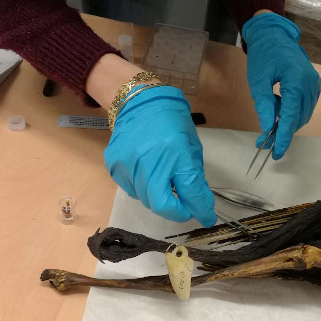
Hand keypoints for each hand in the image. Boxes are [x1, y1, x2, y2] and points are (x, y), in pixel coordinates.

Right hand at [104, 86, 215, 226]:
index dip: (201, 209)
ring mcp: (128, 165)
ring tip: (166, 183)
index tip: (207, 217)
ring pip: (145, 199)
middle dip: (177, 211)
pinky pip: (131, 189)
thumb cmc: (172, 123)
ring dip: (160, 199)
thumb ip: (194, 177)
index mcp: (176, 154)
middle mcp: (150, 161)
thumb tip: (199, 204)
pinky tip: (149, 174)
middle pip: (162, 205)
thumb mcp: (191, 147)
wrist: (140, 103)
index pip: (190, 192)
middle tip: (185, 208)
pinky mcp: (114, 166)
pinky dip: (144, 189)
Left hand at [242, 12, 320, 159]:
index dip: (283, 137)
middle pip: (299, 118)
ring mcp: (315, 85)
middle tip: (264, 142)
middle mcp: (310, 84)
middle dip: (282, 132)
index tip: (276, 153)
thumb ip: (264, 104)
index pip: (291, 116)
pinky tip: (279, 104)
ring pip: (303, 115)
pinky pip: (305, 106)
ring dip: (287, 121)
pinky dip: (292, 111)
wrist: (274, 36)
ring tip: (270, 114)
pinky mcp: (314, 86)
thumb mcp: (258, 80)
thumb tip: (268, 127)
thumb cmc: (264, 55)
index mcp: (296, 80)